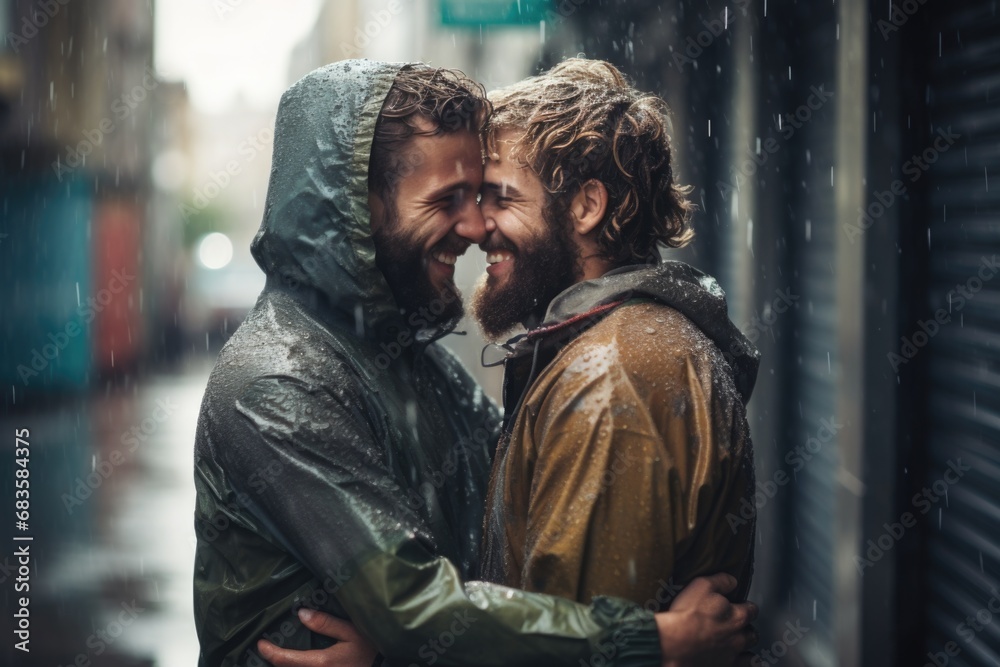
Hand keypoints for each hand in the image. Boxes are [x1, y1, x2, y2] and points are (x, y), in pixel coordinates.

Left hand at [258, 608, 377, 666]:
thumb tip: (301, 614)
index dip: (269, 652)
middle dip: (274, 661)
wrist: (387, 666)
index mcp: (321, 662)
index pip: (285, 660)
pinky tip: (297, 661)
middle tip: (266, 649)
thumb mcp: (352, 631)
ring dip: (286, 665)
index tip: (260, 643)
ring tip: (280, 655)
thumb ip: (325, 623)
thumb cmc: (371, 649)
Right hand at [654, 573, 758, 666]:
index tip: (742, 606)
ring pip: (750, 656)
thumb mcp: (702, 586)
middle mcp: (738, 638)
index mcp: (738, 616)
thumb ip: (721, 581)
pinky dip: (742, 664)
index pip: (751, 610)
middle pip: (752, 633)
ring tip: (736, 645)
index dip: (747, 607)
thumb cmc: (687, 616)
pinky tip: (736, 661)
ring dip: (745, 649)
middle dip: (746, 629)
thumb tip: (733, 581)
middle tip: (736, 626)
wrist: (673, 644)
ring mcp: (732, 657)